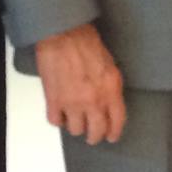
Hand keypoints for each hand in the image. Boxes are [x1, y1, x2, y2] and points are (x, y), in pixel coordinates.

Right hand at [36, 22, 126, 143]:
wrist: (64, 34)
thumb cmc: (87, 43)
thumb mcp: (110, 65)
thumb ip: (110, 87)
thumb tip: (109, 102)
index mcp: (111, 90)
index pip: (117, 121)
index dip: (114, 132)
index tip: (111, 136)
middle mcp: (93, 100)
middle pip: (96, 131)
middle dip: (94, 136)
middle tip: (92, 135)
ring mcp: (72, 102)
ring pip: (75, 130)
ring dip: (75, 126)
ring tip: (74, 119)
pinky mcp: (53, 100)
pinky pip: (55, 121)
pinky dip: (58, 119)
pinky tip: (60, 113)